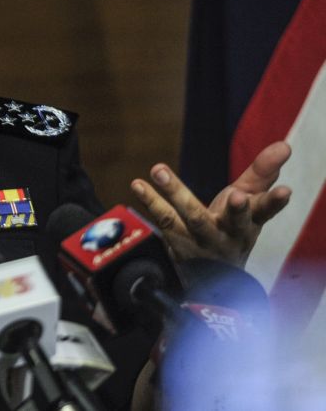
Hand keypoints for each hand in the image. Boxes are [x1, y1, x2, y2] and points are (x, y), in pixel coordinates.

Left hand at [130, 141, 291, 265]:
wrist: (213, 277)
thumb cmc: (233, 228)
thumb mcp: (249, 201)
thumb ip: (262, 173)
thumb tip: (284, 144)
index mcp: (251, 223)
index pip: (267, 211)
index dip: (275, 202)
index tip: (285, 192)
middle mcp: (231, 235)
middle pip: (236, 221)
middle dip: (238, 210)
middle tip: (238, 195)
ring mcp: (204, 242)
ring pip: (193, 218)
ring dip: (176, 194)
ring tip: (159, 170)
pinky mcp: (179, 245)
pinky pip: (164, 221)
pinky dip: (151, 202)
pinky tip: (137, 184)